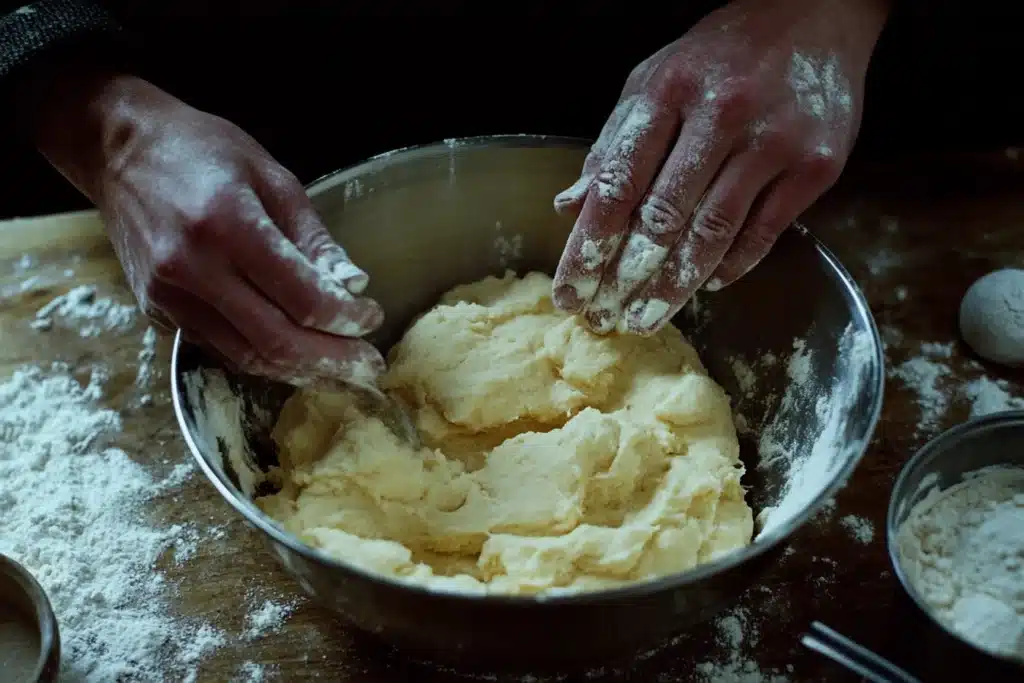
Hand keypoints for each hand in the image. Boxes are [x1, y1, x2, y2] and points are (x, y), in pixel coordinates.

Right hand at [28, 72, 385, 384]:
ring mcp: (169, 295)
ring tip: (341, 372)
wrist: (117, 150)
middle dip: (332, 361)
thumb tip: (353, 285)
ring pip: (248, 357)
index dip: (345, 318)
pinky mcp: (157, 310)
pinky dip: (265, 359)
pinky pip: (221, 348)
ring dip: (301, 371)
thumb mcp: (272, 176)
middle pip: (277, 340)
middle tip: (369, 366)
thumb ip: (313, 238)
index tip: (372, 317)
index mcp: (228, 224)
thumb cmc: (201, 150)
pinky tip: (297, 358)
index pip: (301, 297)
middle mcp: (193, 268)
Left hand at [552, 0, 889, 334]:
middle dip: (626, 279)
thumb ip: (614, 144)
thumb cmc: (722, 55)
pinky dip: (731, 266)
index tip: (571, 290)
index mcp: (669, 93)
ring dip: (674, 287)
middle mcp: (721, 116)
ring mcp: (772, 142)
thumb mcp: (654, 80)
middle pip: (663, 218)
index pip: (619, 183)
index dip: (589, 245)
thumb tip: (571, 207)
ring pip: (712, 233)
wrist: (815, 16)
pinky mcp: (815, 166)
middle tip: (604, 321)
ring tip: (645, 320)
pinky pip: (763, 233)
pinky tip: (706, 285)